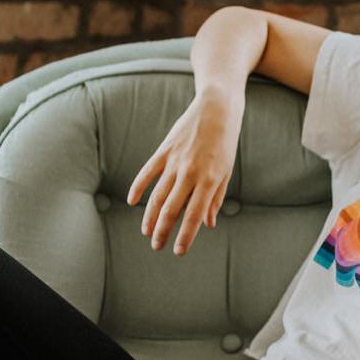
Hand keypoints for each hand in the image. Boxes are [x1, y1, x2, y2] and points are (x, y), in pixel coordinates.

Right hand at [125, 91, 241, 255]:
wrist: (217, 108)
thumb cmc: (226, 142)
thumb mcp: (227, 171)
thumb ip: (215, 198)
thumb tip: (208, 224)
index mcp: (210, 180)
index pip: (194, 215)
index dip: (186, 236)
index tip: (178, 251)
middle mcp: (190, 172)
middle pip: (172, 209)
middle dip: (163, 231)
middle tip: (157, 247)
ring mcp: (175, 161)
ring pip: (158, 195)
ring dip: (150, 216)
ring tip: (146, 232)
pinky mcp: (164, 150)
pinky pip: (147, 173)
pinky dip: (138, 188)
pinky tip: (133, 203)